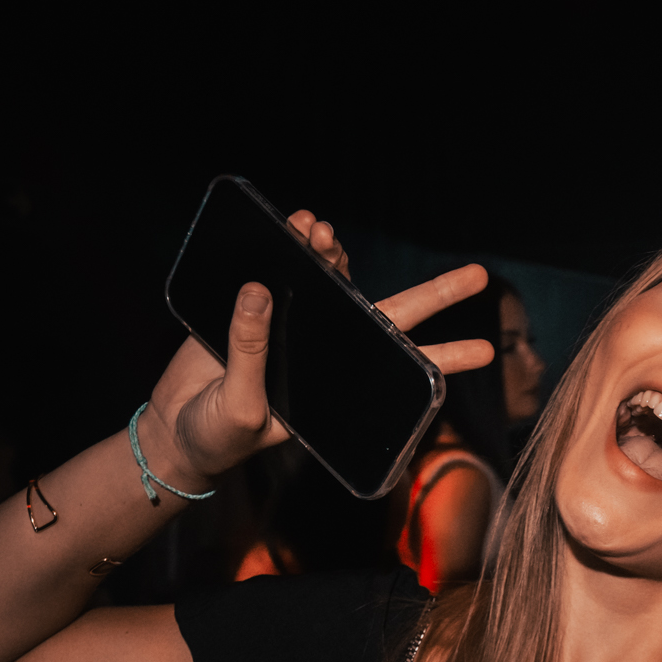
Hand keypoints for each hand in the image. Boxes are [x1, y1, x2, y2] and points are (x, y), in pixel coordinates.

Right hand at [147, 206, 496, 483]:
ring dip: (338, 255)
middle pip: (388, 318)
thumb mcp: (242, 408)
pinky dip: (294, 246)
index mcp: (336, 389)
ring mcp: (294, 329)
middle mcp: (327, 357)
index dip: (443, 358)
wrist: (174, 430)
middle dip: (434, 296)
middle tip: (479, 275)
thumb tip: (262, 291)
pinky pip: (283, 272)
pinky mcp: (254, 310)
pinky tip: (299, 225)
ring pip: (336, 285)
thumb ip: (251, 353)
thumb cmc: (218, 436)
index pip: (399, 369)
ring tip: (322, 230)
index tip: (487, 348)